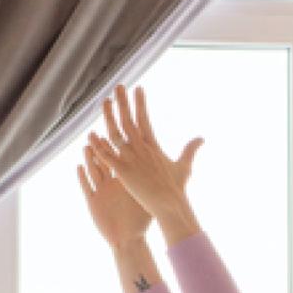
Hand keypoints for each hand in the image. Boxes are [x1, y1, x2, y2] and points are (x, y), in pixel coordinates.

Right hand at [77, 140, 150, 249]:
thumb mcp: (148, 199)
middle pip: (103, 163)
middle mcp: (110, 186)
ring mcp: (101, 193)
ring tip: (86, 146)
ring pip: (93, 172)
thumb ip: (155, 183)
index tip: (115, 132)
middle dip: (99, 149)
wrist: (129, 240)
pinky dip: (82, 177)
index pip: (118, 161)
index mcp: (123, 183)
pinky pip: (86, 188)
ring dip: (89, 160)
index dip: (115, 148)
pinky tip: (79, 166)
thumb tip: (169, 168)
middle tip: (94, 133)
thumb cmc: (140, 222)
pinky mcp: (93, 203)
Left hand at [86, 84, 202, 221]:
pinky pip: (107, 156)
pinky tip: (91, 135)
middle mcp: (141, 149)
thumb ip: (190, 150)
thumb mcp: (185, 166)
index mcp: (153, 146)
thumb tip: (202, 138)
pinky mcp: (123, 172)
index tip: (137, 88)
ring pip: (115, 134)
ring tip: (104, 102)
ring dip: (108, 117)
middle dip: (123, 102)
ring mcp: (131, 160)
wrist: (170, 205)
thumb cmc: (177, 189)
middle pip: (128, 121)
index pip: (144, 119)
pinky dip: (99, 146)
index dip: (140, 103)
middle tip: (118, 86)